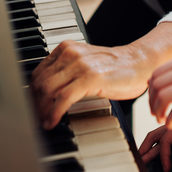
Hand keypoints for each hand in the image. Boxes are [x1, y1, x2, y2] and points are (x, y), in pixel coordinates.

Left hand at [30, 41, 151, 129]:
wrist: (140, 63)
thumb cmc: (115, 68)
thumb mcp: (85, 63)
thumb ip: (67, 71)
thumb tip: (46, 92)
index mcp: (67, 48)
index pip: (38, 72)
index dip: (31, 93)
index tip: (31, 108)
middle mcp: (71, 53)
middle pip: (40, 81)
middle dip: (33, 104)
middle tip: (34, 119)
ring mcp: (80, 65)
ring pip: (48, 89)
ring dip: (41, 110)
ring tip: (42, 123)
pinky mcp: (90, 78)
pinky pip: (63, 98)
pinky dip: (54, 112)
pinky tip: (52, 122)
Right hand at [140, 115, 171, 171]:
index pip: (166, 139)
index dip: (164, 154)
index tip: (167, 167)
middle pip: (157, 133)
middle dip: (147, 147)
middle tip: (140, 159)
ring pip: (160, 132)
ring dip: (150, 143)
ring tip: (143, 154)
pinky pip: (166, 130)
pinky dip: (157, 138)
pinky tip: (154, 144)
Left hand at [148, 50, 171, 130]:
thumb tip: (149, 81)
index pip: (156, 74)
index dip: (151, 92)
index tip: (155, 105)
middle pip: (157, 85)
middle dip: (152, 103)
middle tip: (157, 115)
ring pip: (164, 97)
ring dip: (159, 113)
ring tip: (163, 120)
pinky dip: (170, 122)